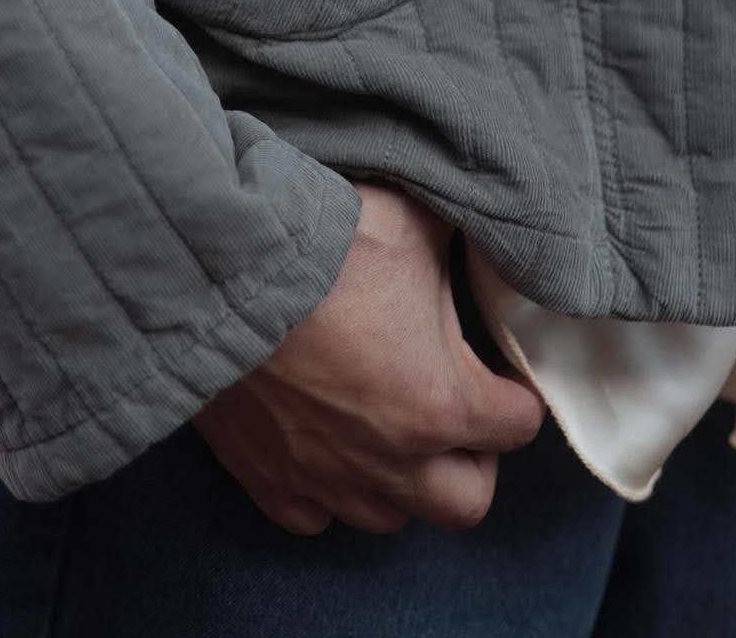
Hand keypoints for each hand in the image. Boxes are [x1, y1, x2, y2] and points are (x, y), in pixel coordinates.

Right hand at [192, 182, 544, 535]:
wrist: (217, 263)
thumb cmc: (319, 242)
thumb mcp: (412, 220)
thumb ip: (460, 242)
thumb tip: (484, 229)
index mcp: (442, 401)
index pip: (518, 424)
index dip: (512, 392)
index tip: (497, 372)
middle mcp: (392, 458)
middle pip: (467, 499)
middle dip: (471, 458)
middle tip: (452, 410)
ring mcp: (327, 478)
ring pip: (390, 516)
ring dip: (400, 478)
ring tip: (386, 424)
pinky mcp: (269, 479)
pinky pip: (315, 516)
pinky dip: (327, 488)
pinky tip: (323, 440)